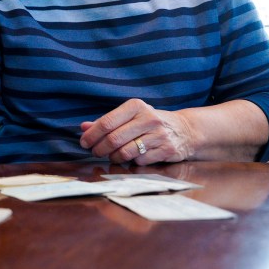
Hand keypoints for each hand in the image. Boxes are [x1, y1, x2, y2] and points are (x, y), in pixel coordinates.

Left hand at [79, 98, 193, 164]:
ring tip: (112, 156)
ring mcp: (159, 135)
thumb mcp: (130, 116)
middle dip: (100, 149)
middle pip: (114, 139)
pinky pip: (139, 161)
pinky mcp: (166, 150)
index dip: (92, 135)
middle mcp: (148, 118)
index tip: (84, 142)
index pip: (107, 122)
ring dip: (114, 157)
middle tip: (95, 152)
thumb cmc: (149, 122)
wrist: (185, 130)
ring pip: (125, 152)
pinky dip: (131, 162)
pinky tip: (131, 158)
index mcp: (136, 106)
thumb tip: (83, 127)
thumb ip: (107, 121)